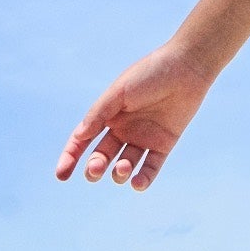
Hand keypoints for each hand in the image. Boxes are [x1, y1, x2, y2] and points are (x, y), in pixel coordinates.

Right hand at [55, 40, 214, 191]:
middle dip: (95, 168)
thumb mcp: (120, 91)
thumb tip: (79, 136)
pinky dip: (142, 180)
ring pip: (123, 167)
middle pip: (102, 157)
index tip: (61, 175)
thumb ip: (100, 113)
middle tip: (96, 168)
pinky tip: (136, 183)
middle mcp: (124, 129)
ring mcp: (143, 138)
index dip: (71, 157)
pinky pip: (150, 169)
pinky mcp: (163, 145)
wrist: (188, 67)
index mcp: (109, 115)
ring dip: (118, 174)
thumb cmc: (151, 73)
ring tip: (123, 167)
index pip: (83, 140)